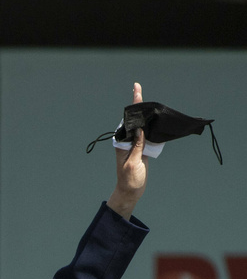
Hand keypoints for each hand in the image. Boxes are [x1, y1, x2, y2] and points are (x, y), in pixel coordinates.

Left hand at [107, 82, 148, 218]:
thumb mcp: (133, 163)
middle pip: (135, 119)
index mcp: (122, 142)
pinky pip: (148, 134)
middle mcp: (127, 140)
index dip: (133, 104)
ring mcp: (135, 144)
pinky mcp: (142, 149)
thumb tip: (140, 130)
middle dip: (139, 105)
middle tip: (139, 87)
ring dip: (147, 115)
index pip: (128, 120)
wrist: (131, 191)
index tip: (136, 88)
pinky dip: (153, 127)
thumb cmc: (129, 179)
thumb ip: (136, 147)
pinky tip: (157, 119)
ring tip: (151, 101)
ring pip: (142, 126)